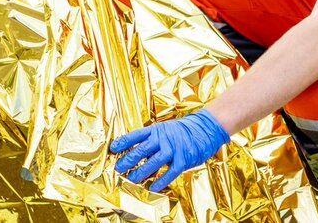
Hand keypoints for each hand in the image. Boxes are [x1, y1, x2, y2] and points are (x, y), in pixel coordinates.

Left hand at [109, 109, 229, 191]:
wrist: (204, 129)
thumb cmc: (181, 131)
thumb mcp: (164, 129)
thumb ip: (151, 140)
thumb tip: (134, 150)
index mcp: (156, 130)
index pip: (136, 135)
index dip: (123, 141)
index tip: (113, 148)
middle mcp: (163, 138)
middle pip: (141, 150)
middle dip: (128, 159)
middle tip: (118, 168)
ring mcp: (173, 149)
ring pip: (153, 162)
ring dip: (141, 171)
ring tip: (132, 178)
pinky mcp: (183, 159)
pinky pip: (170, 172)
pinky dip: (160, 181)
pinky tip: (152, 187)